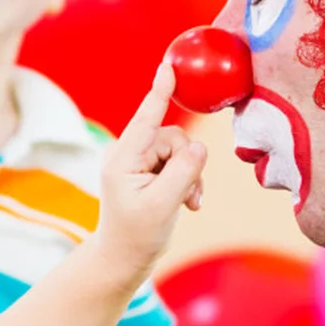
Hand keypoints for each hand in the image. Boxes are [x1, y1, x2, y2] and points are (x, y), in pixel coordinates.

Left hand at [96, 64, 206, 276]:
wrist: (124, 258)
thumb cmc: (136, 235)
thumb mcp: (162, 205)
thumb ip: (183, 173)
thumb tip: (200, 147)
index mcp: (123, 158)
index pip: (145, 118)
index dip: (160, 92)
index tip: (168, 67)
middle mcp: (129, 154)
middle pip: (174, 138)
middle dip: (189, 165)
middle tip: (189, 198)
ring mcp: (140, 162)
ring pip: (181, 152)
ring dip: (190, 178)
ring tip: (187, 204)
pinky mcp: (151, 171)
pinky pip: (180, 163)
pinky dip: (187, 183)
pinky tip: (186, 204)